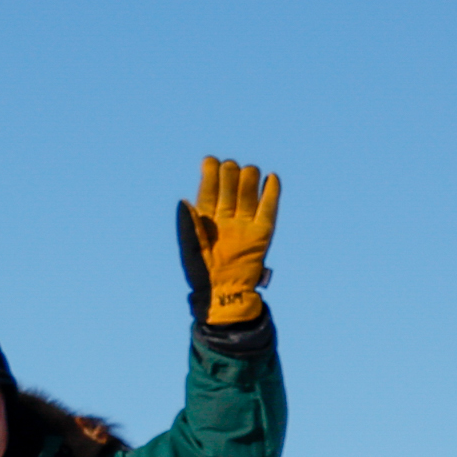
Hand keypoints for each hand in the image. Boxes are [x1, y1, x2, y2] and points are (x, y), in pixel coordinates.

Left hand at [176, 157, 280, 324]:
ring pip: (248, 194)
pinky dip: (271, 194)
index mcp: (206, 218)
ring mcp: (245, 224)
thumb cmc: (202, 275)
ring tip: (248, 172)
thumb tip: (184, 200)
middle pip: (230, 187)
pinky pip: (269, 209)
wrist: (223, 295)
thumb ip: (187, 226)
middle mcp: (226, 217)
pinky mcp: (262, 233)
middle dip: (230, 175)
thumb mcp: (190, 251)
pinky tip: (272, 178)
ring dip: (248, 179)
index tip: (210, 162)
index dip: (209, 174)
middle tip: (229, 170)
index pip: (209, 189)